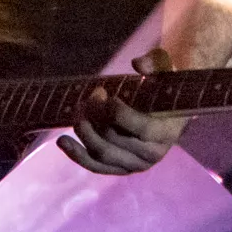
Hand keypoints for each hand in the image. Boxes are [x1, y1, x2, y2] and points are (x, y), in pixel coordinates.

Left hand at [59, 49, 189, 175]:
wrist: (169, 112)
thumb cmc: (164, 87)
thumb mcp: (166, 70)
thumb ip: (156, 63)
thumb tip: (138, 64)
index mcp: (166, 133)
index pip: (139, 127)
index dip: (115, 111)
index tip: (102, 93)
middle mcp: (152, 154)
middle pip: (114, 139)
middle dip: (95, 115)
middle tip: (90, 96)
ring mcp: (136, 165)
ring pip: (102, 154)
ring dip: (84, 133)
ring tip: (77, 112)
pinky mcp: (121, 169)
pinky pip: (96, 167)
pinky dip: (77, 155)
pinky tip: (62, 141)